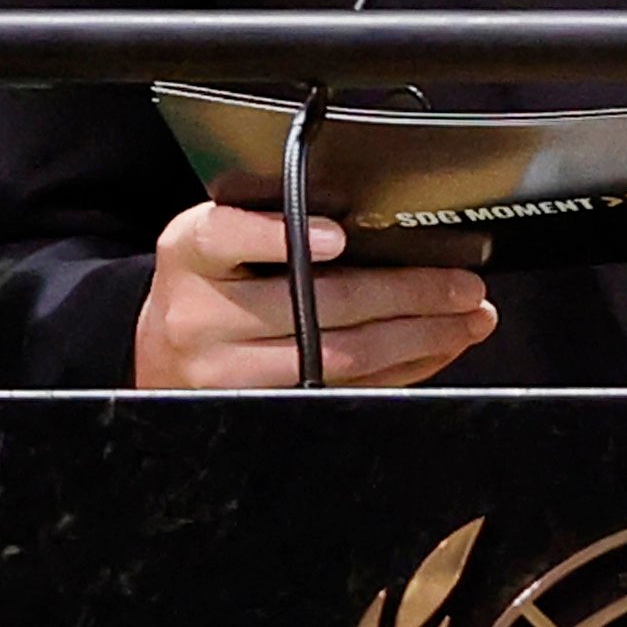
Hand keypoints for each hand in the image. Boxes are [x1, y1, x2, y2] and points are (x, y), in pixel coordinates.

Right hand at [132, 204, 496, 390]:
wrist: (160, 351)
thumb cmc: (208, 280)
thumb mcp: (215, 236)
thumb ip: (268, 219)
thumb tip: (369, 219)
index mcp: (191, 253)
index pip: (227, 236)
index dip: (284, 236)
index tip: (338, 237)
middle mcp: (201, 315)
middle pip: (313, 305)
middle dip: (403, 293)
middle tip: (463, 284)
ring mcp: (227, 373)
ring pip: (337, 356)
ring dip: (416, 337)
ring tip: (466, 318)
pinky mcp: (260, 407)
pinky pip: (342, 391)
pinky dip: (399, 369)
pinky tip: (434, 349)